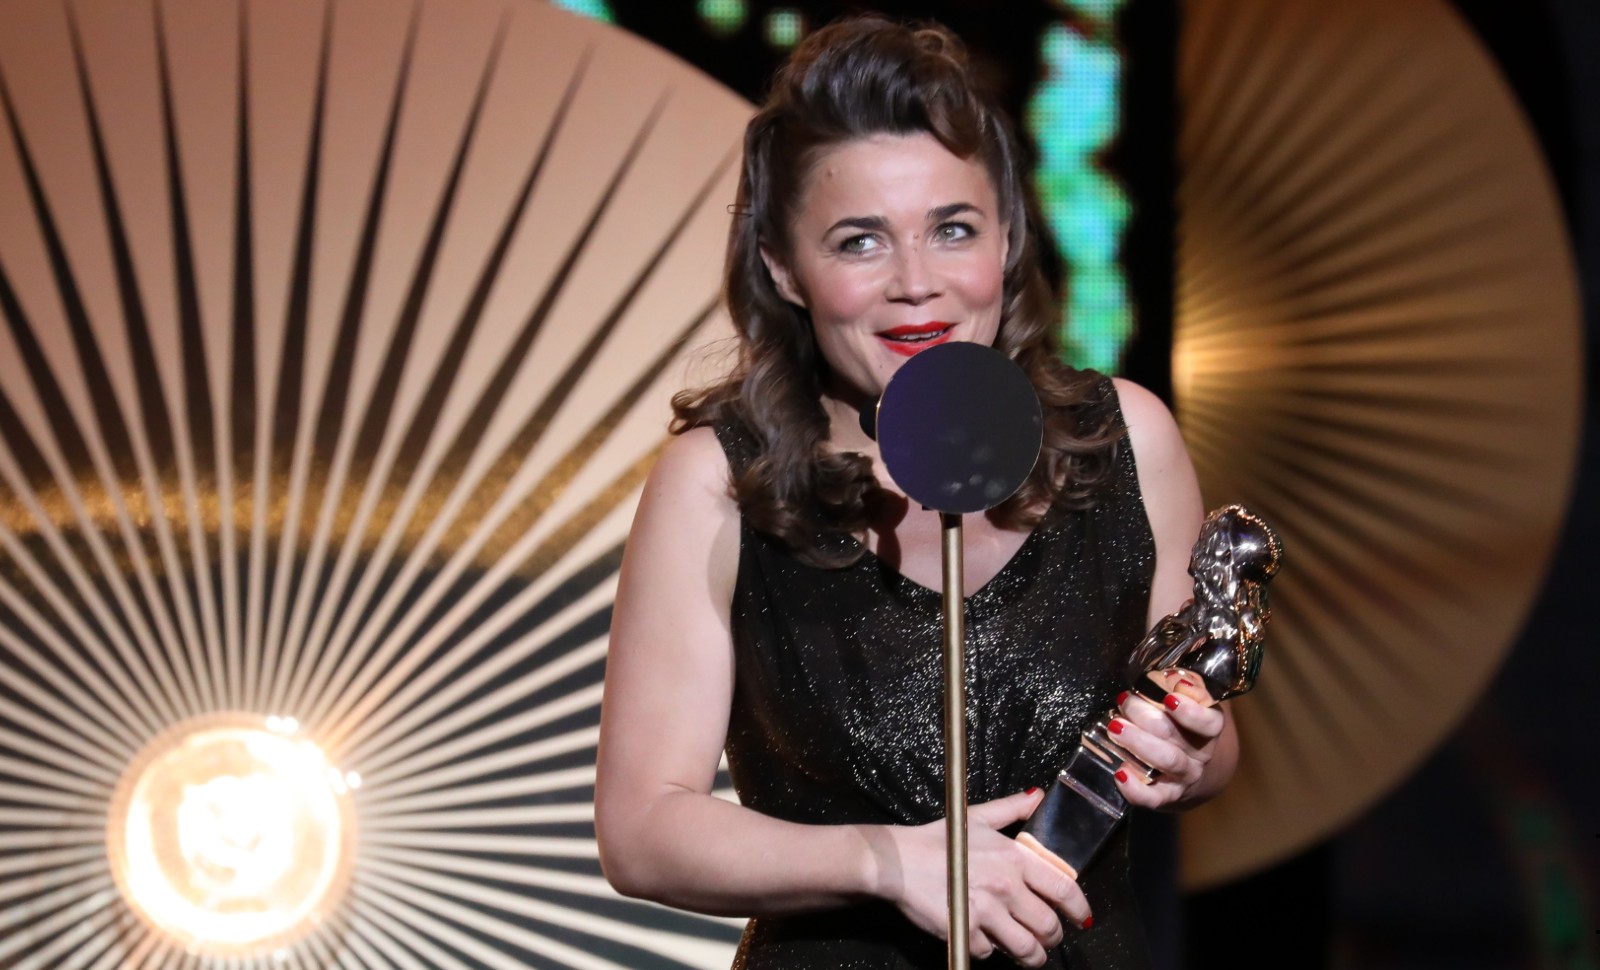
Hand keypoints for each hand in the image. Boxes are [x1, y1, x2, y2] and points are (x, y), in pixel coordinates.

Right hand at [869, 789, 1091, 966]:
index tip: (1081, 919)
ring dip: (1032, 957)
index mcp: (1015, 858)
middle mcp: (1006, 886)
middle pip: (1049, 926)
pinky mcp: (966, 932)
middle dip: (1053, 938)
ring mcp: (987, 912)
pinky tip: (982, 938)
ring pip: (1027, 949)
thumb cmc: (937, 839)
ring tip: (1029, 955)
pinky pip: (989, 952)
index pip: (1064, 889)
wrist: (899, 861)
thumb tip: (1038, 795)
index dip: (1079, 909)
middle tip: (1049, 939)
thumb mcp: (977, 817)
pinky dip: (988, 950)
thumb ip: (1012, 808)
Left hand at [1106, 680, 1228, 809]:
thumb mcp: (1188, 701)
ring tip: (1115, 726)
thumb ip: (1182, 685)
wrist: (1191, 769)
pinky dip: (1136, 788)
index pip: (1209, 722)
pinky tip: (1120, 773)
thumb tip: (1171, 676)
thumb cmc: (1181, 725)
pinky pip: (1153, 797)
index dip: (1190, 712)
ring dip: (1138, 742)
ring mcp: (1184, 777)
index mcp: (1208, 728)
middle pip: (1176, 736)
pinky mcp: (1166, 795)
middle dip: (1146, 717)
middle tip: (1124, 701)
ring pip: (1166, 761)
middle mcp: (1200, 754)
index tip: (1169, 698)